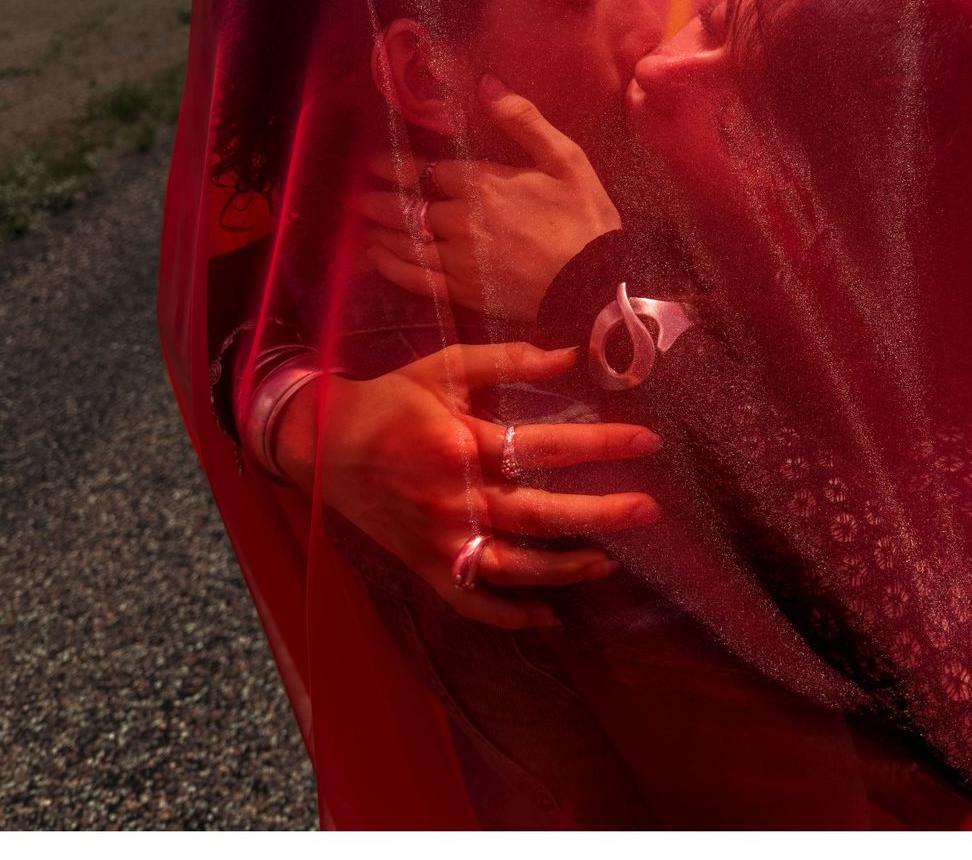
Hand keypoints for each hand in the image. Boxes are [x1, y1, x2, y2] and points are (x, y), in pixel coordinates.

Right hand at [272, 341, 661, 628]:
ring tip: (610, 563)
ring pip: (513, 566)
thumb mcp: (444, 367)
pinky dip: (510, 615)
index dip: (599, 444)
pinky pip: (472, 601)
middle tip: (649, 511)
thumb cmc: (392, 401)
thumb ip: (509, 360)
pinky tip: (550, 615)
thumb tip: (574, 355)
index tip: (647, 441)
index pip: (544, 446)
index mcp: (460, 444)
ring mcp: (440, 540)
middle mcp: (454, 498)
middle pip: (539, 513)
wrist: (322, 445)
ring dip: (565, 569)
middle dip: (600, 514)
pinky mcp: (427, 566)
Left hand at [357, 75, 620, 322]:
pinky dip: (392, 266)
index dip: (397, 165)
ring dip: (381, 228)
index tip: (375, 162)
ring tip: (364, 220)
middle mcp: (461, 220)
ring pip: (407, 240)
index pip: (426, 170)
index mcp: (483, 184)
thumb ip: (523, 121)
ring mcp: (459, 259)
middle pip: (408, 205)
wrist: (595, 284)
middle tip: (360, 193)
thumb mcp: (565, 159)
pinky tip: (377, 257)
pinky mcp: (464, 291)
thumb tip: (487, 84)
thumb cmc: (585, 218)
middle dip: (380, 198)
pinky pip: (417, 278)